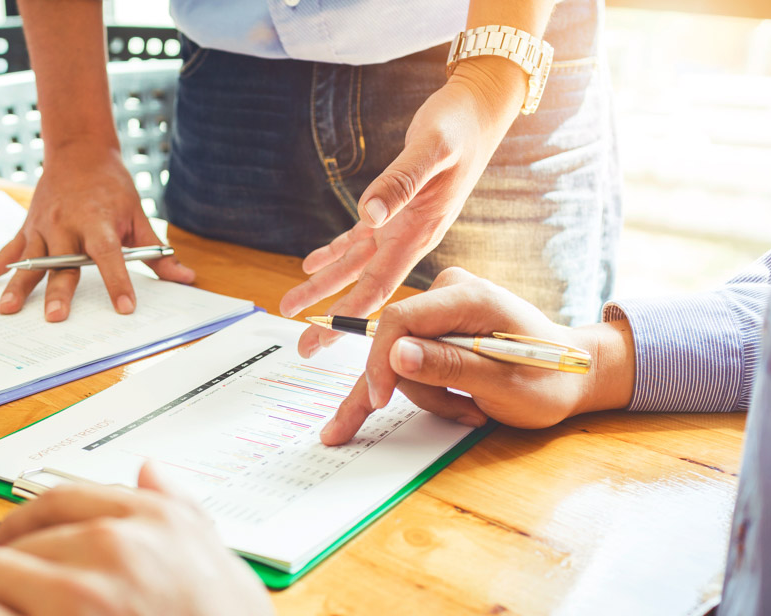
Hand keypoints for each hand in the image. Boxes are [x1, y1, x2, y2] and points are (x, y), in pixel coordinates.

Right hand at [0, 143, 194, 320]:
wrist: (80, 151)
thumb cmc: (113, 188)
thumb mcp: (138, 216)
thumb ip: (158, 253)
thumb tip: (186, 279)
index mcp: (98, 222)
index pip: (109, 255)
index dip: (117, 280)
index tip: (125, 307)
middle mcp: (67, 225)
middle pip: (64, 263)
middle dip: (59, 291)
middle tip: (56, 318)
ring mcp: (42, 227)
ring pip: (30, 262)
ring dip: (18, 287)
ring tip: (7, 311)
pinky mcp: (26, 229)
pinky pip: (5, 253)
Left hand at [279, 61, 526, 356]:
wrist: (479, 111)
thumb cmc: (460, 126)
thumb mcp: (432, 148)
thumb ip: (401, 181)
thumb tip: (369, 214)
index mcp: (419, 233)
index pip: (380, 285)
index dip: (352, 315)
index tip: (326, 338)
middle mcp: (409, 238)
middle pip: (365, 288)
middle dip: (332, 318)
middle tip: (305, 348)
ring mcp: (401, 226)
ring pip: (355, 266)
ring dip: (323, 288)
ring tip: (291, 308)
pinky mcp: (394, 209)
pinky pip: (359, 240)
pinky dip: (334, 253)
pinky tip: (311, 266)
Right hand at [320, 268, 634, 443]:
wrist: (572, 375)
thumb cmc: (549, 380)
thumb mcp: (504, 384)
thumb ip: (451, 366)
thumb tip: (396, 355)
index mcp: (471, 297)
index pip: (401, 319)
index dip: (381, 362)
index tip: (380, 401)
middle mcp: (452, 292)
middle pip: (398, 343)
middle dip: (421, 387)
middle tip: (464, 413)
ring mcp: (444, 308)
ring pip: (402, 358)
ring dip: (431, 393)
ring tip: (473, 409)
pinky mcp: (440, 326)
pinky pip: (410, 358)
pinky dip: (415, 388)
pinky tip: (376, 416)